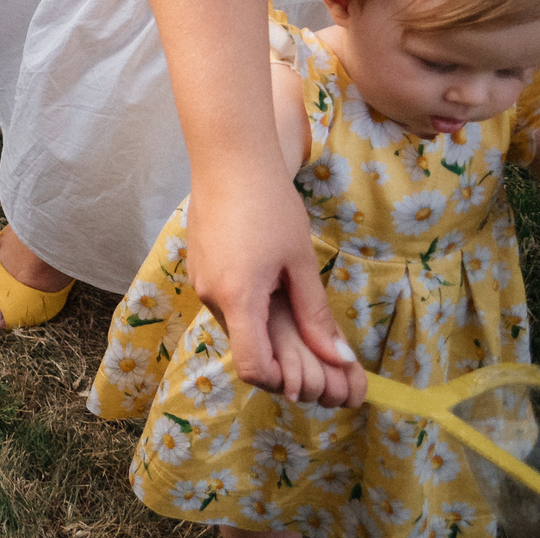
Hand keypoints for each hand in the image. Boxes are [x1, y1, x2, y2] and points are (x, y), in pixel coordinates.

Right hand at [188, 164, 364, 405]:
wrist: (228, 159)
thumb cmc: (270, 206)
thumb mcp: (301, 262)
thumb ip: (316, 315)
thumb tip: (340, 361)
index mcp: (237, 299)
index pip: (254, 369)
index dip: (284, 381)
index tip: (312, 367)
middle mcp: (211, 297)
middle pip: (247, 348)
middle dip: (283, 355)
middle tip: (316, 338)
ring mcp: (200, 281)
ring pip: (238, 324)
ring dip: (267, 327)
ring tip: (295, 300)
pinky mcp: (199, 267)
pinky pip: (227, 302)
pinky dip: (251, 305)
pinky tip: (271, 279)